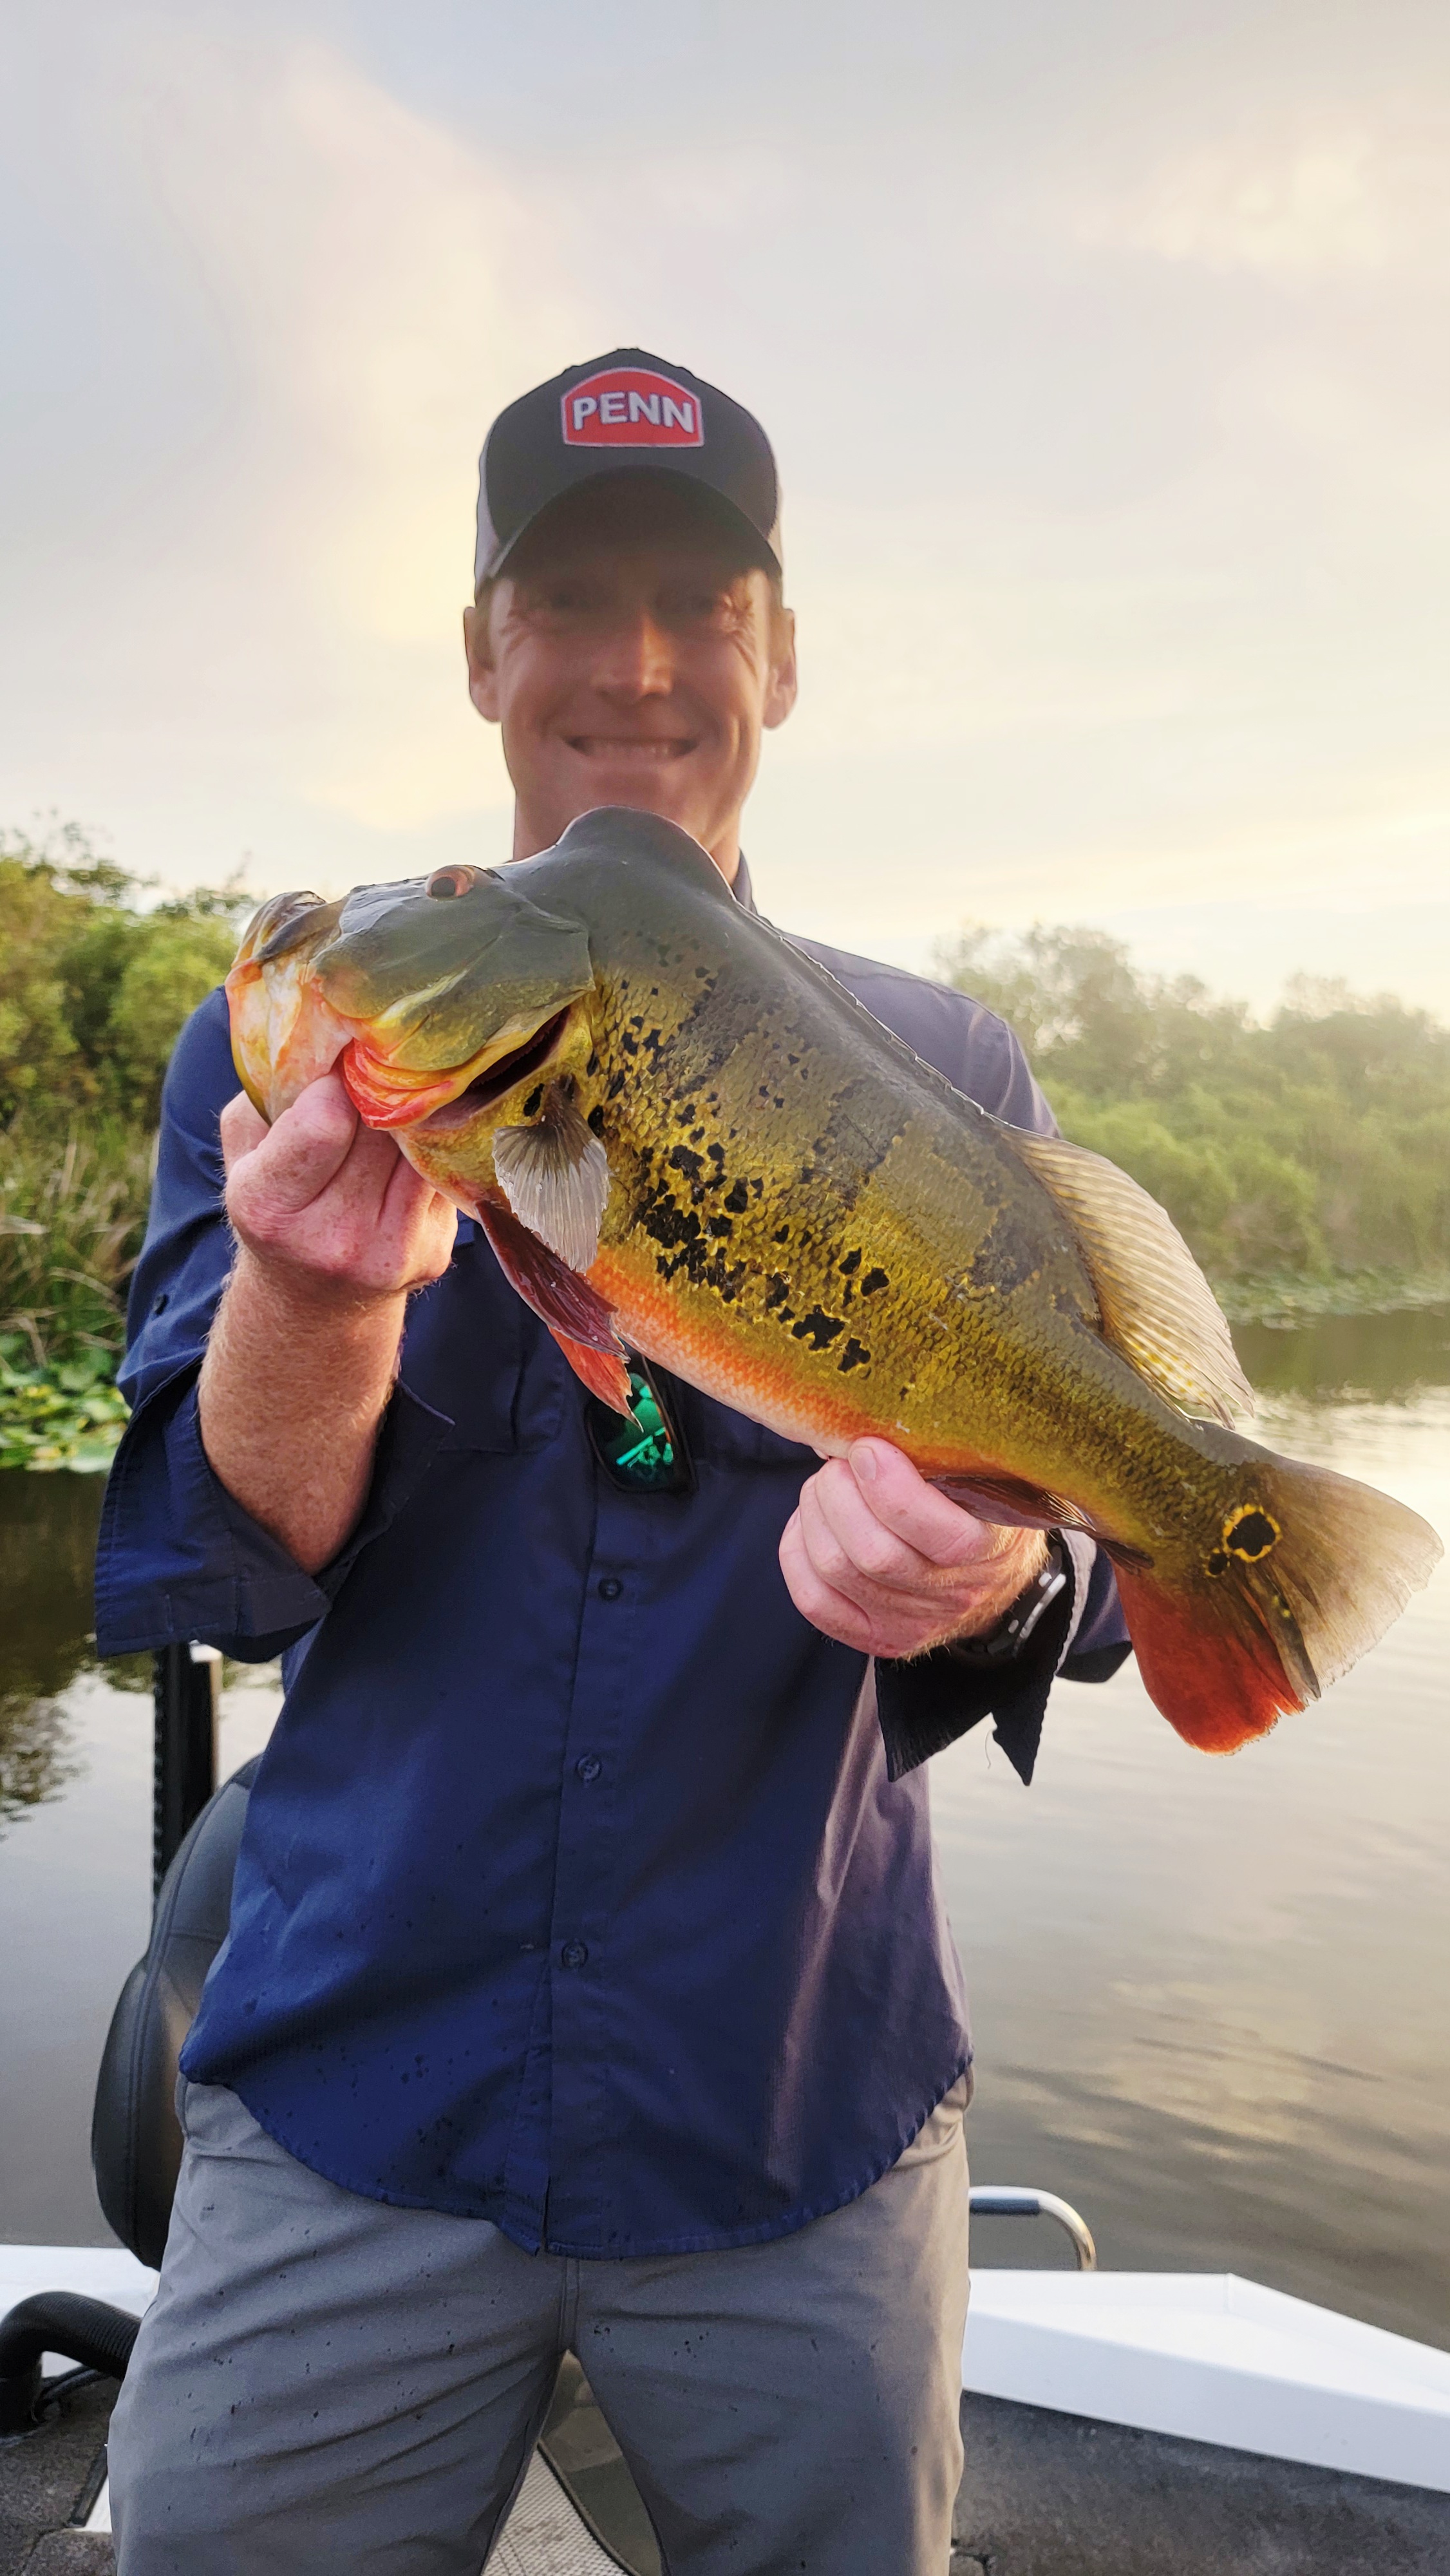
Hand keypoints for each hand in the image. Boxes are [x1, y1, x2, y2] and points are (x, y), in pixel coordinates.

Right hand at [221, 1073, 456, 1305]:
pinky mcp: (432, 1255)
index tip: (336, 1076)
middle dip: (380, 1093)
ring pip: (421, 1147)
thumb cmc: (276, 1204)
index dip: (336, 1085)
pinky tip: (417, 1143)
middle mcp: (330, 1239)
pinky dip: (433, 1149)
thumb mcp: (245, 1151)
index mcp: (269, 1206)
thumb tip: (322, 1025)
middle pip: (381, 1129)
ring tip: (402, 1099)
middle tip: (379, 1070)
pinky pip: (442, 1174)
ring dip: (415, 1116)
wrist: (311, 1301)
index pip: (325, 1122)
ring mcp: (388, 1251)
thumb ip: (269, 1094)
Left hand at [779, 1438, 1048, 1659]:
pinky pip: (813, 1600)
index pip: (939, 1535)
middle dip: (840, 1493)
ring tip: (826, 1486)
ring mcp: (908, 1625)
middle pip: (872, 1554)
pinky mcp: (872, 1637)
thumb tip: (861, 1425)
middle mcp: (951, 1598)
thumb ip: (940, 1456)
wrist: (993, 1581)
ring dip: (816, 1514)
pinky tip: (811, 1524)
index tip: (867, 1447)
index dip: (890, 1487)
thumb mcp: (985, 1479)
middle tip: (840, 1461)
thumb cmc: (982, 1511)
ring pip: (835, 1570)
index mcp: (989, 1553)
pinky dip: (798, 1551)